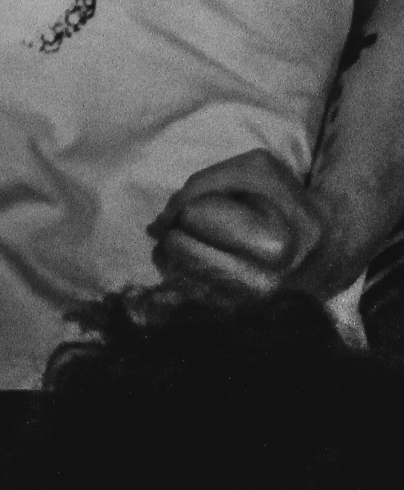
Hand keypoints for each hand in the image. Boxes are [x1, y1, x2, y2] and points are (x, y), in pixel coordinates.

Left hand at [148, 149, 331, 300]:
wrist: (332, 247)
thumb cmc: (288, 200)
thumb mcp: (256, 169)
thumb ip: (202, 184)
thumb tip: (158, 224)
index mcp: (273, 244)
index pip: (193, 217)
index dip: (189, 205)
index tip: (207, 206)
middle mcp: (263, 286)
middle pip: (180, 249)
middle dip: (176, 231)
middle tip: (193, 226)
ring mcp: (251, 310)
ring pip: (178, 276)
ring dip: (174, 256)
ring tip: (194, 244)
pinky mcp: (240, 320)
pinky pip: (189, 297)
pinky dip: (185, 277)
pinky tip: (198, 265)